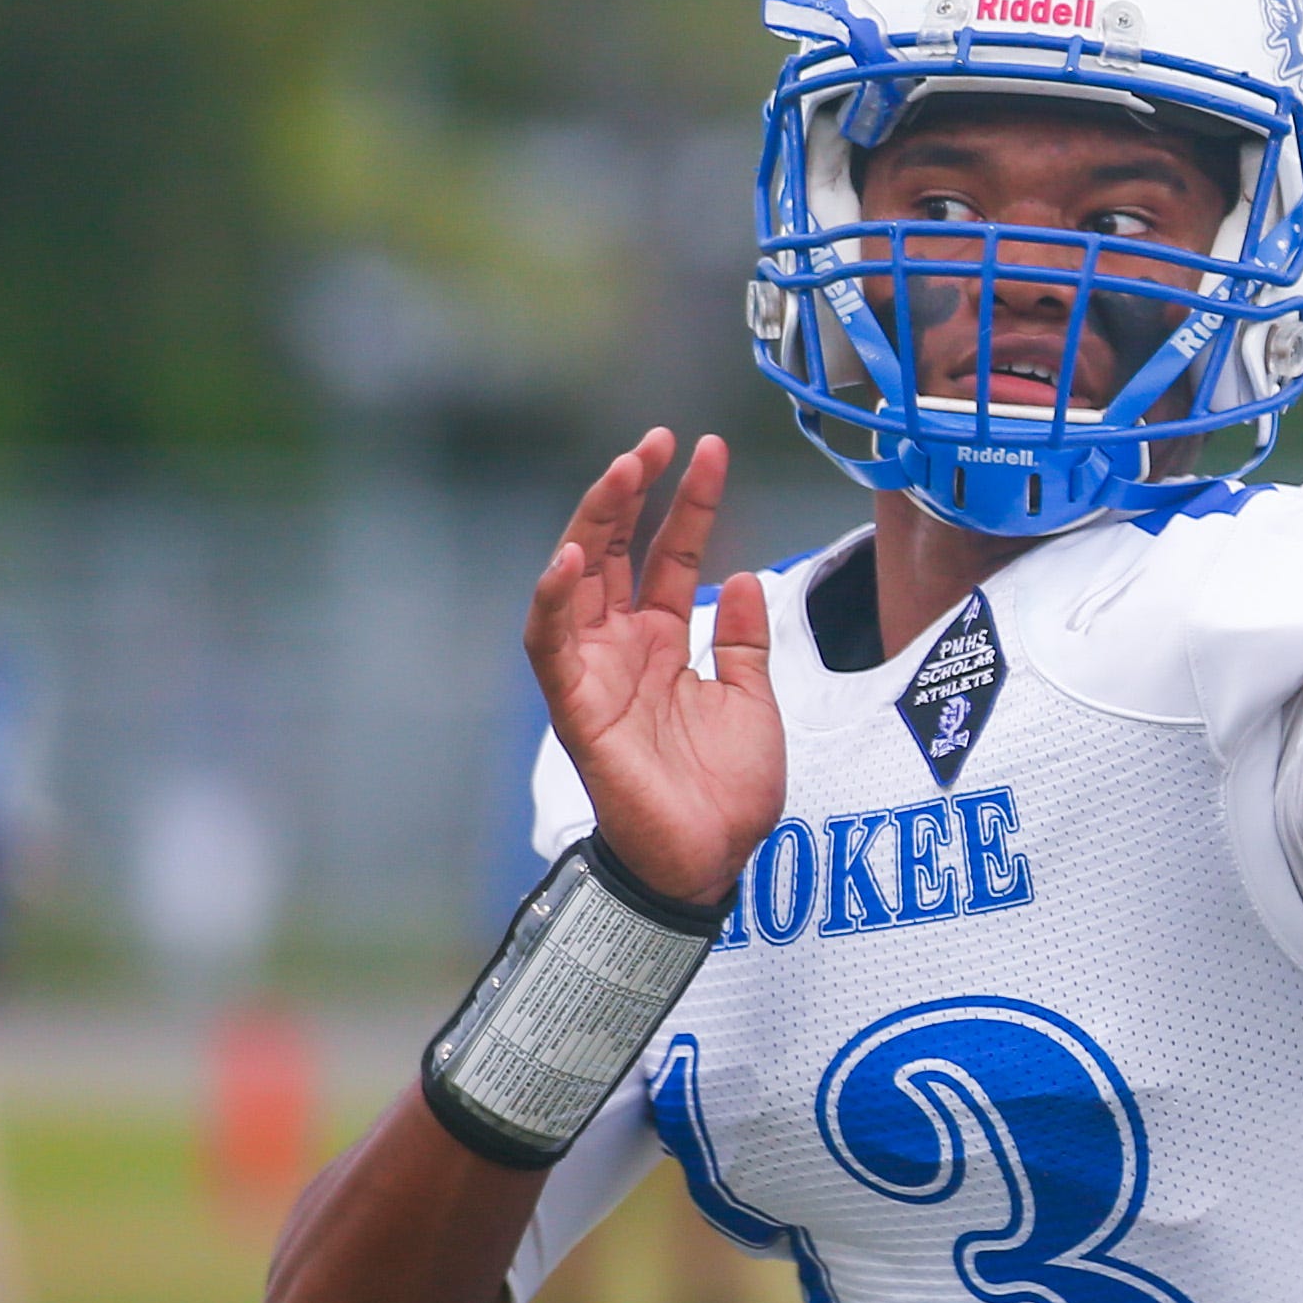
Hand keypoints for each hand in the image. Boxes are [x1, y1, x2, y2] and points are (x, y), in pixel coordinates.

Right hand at [524, 429, 781, 912]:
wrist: (712, 861)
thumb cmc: (724, 791)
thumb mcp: (752, 698)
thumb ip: (746, 639)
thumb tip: (747, 573)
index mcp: (664, 641)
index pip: (669, 554)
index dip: (687, 503)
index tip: (708, 450)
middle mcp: (623, 648)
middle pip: (617, 552)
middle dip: (631, 493)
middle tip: (655, 441)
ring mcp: (596, 673)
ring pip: (578, 582)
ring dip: (594, 525)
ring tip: (620, 473)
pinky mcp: (576, 707)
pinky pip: (551, 646)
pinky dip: (554, 600)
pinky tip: (572, 558)